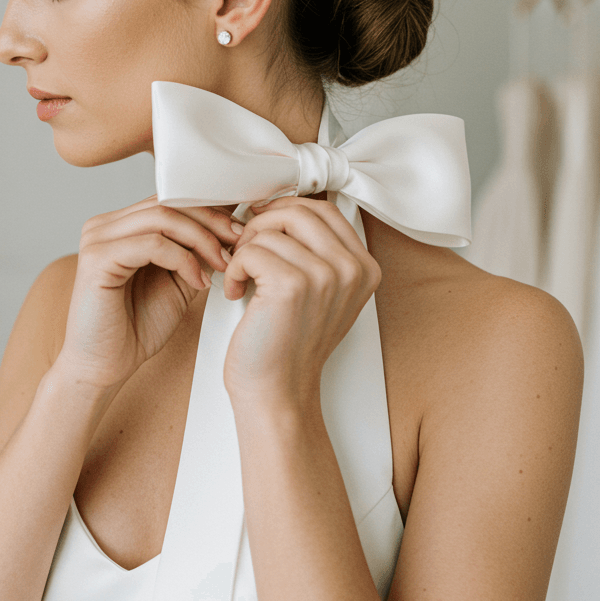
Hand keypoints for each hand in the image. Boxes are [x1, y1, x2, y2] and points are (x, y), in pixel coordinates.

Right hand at [58, 196, 242, 390]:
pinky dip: (183, 259)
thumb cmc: (135, 328)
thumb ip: (195, 253)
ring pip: (163, 217)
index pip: (170, 199)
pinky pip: (152, 244)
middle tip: (239, 242)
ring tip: (223, 264)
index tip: (241, 230)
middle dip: (212, 221)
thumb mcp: (178, 282)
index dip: (210, 211)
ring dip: (202, 240)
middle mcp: (105, 226)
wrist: (104, 367)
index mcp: (121, 226)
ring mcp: (97, 239)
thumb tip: (230, 228)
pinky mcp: (97, 258)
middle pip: (168, 202)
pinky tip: (199, 281)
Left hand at [222, 198, 380, 406]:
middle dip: (263, 225)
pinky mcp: (292, 284)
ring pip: (272, 229)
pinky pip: (251, 250)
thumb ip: (317, 253)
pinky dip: (234, 269)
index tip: (262, 226)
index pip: (325, 210)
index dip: (287, 211)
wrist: (277, 392)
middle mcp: (352, 269)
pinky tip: (237, 292)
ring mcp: (326, 275)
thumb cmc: (288, 346)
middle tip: (246, 252)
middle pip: (300, 211)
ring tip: (242, 278)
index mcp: (365, 268)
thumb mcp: (320, 295)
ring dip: (245, 250)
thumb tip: (284, 208)